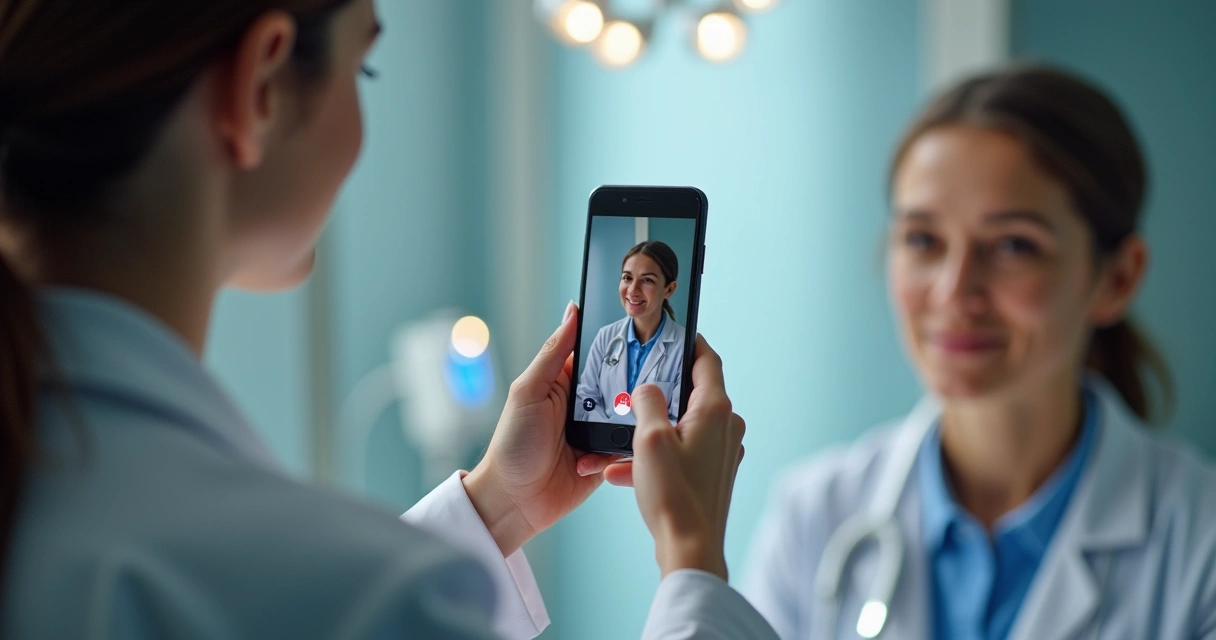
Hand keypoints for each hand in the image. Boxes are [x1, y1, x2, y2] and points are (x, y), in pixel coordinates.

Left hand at [463, 302, 619, 555]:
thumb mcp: (528, 391)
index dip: (619, 343)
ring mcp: (598, 432)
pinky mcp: (607, 459)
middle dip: (635, 382)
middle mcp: (585, 405)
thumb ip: (552, 353)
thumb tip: (572, 311)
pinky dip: (626, 449)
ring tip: (627, 421)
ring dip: (632, 418)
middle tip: (649, 379)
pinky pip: (630, 448)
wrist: (513, 501)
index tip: (642, 330)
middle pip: (623, 384)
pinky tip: (614, 451)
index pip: (599, 354)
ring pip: (632, 415)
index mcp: (565, 382)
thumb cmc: (512, 445)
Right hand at [603, 335, 744, 580]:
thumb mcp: (648, 439)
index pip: (706, 360)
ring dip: (651, 430)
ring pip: (682, 425)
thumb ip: (646, 402)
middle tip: (635, 385)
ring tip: (620, 443)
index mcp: (715, 410)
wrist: (690, 548)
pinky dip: (657, 455)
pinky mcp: (714, 472)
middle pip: (693, 392)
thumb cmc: (673, 495)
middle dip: (660, 391)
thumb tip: (646, 388)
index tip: (672, 333)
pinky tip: (625, 472)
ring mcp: (723, 451)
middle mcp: (727, 427)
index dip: (689, 342)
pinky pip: (682, 451)